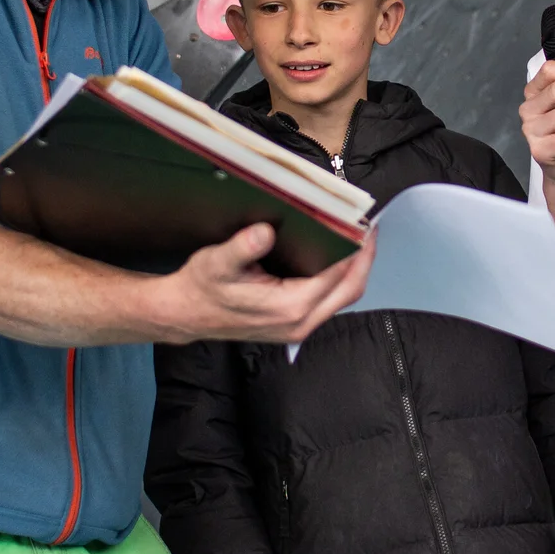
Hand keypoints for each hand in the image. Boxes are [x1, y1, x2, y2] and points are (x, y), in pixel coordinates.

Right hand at [153, 224, 374, 345]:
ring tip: (357, 240)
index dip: (353, 249)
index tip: (362, 225)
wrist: (186, 315)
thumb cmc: (202, 289)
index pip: (336, 275)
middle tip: (369, 230)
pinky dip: (339, 280)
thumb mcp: (216, 262)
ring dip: (353, 270)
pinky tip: (335, 258)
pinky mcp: (294, 326)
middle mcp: (299, 322)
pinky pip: (329, 302)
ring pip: (342, 299)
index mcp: (289, 307)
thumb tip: (264, 232)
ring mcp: (298, 328)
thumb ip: (242, 248)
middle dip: (364, 260)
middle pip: (349, 290)